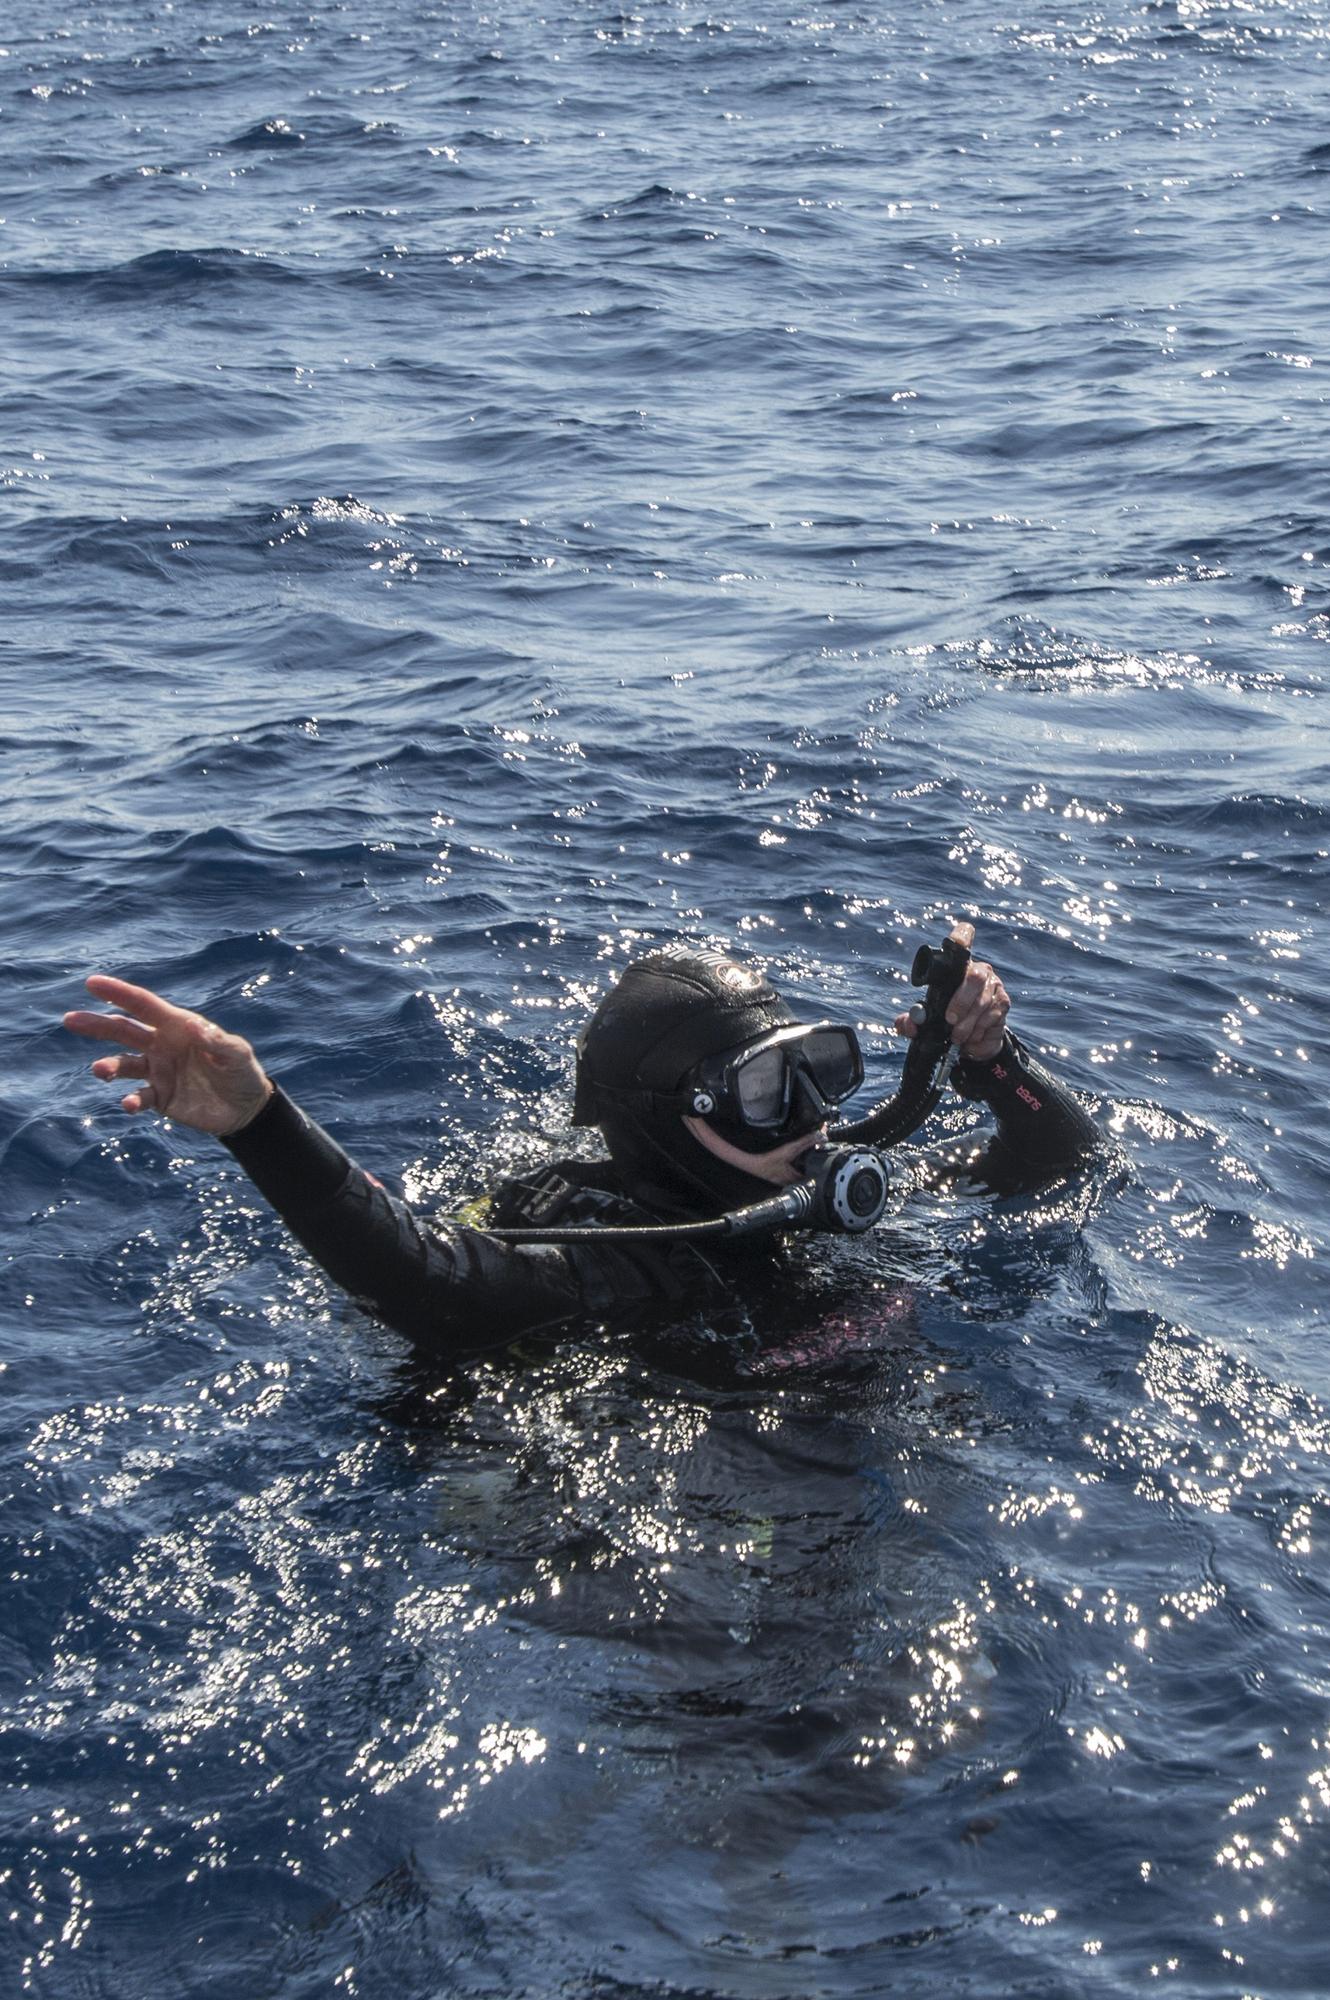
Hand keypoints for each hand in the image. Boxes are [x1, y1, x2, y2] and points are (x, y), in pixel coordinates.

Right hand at [64, 976, 273, 1136]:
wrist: (245, 1108)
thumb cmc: (242, 1072)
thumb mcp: (237, 1054)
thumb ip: (219, 1042)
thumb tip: (197, 1029)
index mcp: (177, 1026)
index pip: (143, 1005)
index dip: (118, 993)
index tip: (92, 983)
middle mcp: (161, 1045)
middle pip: (123, 1030)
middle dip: (97, 1024)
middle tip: (70, 1019)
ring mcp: (157, 1071)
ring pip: (124, 1064)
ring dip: (109, 1066)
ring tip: (99, 1070)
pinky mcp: (159, 1097)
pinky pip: (139, 1096)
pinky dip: (131, 1100)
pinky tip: (129, 1103)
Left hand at [894, 921, 1009, 1062]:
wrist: (972, 1042)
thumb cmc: (948, 1023)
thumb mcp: (925, 1023)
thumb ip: (911, 1022)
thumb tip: (908, 1024)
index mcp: (956, 968)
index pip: (963, 942)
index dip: (962, 936)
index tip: (959, 940)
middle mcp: (978, 971)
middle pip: (974, 977)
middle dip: (961, 1002)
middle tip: (950, 1020)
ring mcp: (993, 985)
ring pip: (982, 1001)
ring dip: (968, 1023)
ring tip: (957, 1035)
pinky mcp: (1003, 1002)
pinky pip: (992, 1014)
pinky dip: (978, 1029)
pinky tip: (972, 1035)